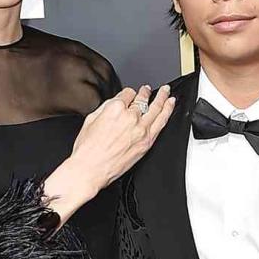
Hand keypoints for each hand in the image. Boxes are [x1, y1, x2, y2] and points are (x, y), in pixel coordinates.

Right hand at [43, 85, 175, 222]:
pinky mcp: (147, 142)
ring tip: (167, 92)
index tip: (130, 95)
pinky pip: (161, 123)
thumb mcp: (91, 119)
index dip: (129, 94)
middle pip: (143, 99)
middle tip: (148, 89)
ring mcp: (141, 130)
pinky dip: (167, 112)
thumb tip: (115, 103)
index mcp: (115, 108)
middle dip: (146, 92)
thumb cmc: (88, 150)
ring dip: (163, 97)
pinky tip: (170, 106)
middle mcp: (130, 117)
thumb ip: (106, 108)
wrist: (90, 169)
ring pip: (157, 108)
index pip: (127, 93)